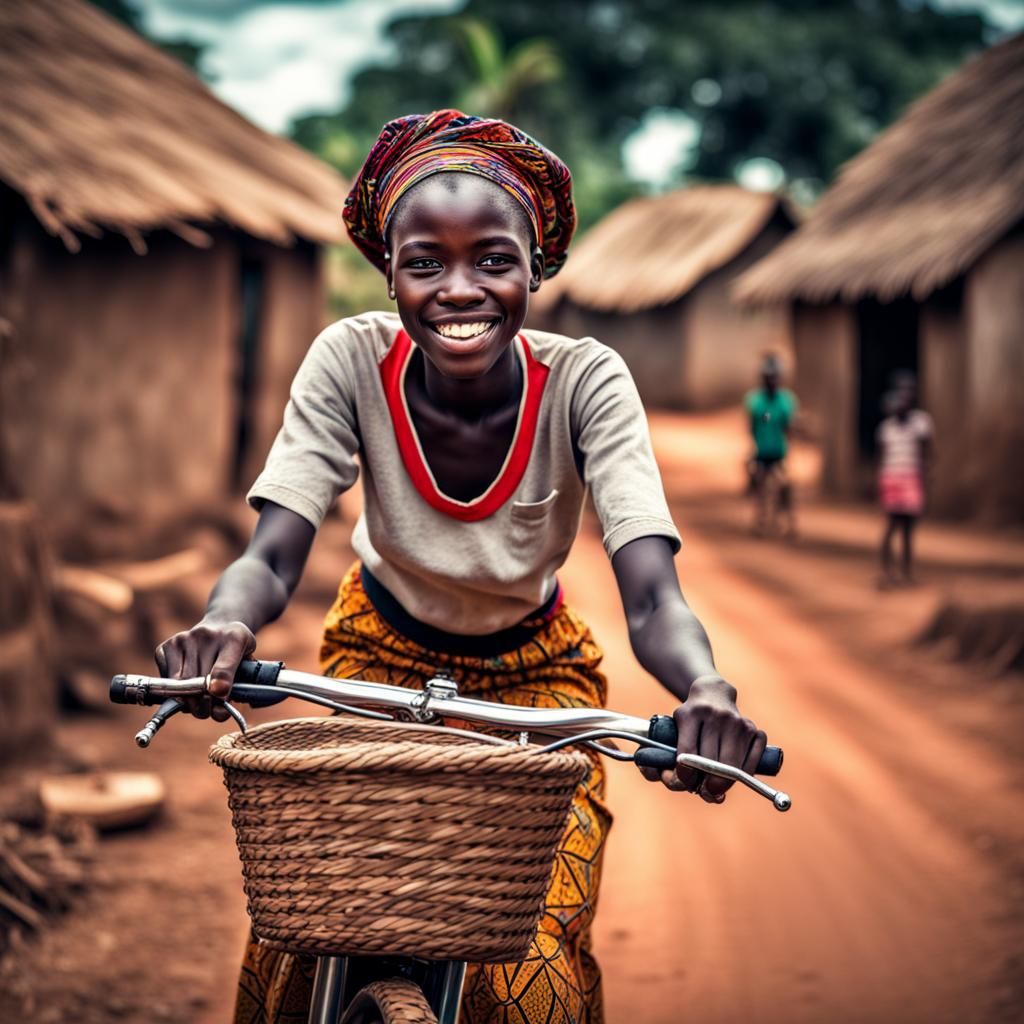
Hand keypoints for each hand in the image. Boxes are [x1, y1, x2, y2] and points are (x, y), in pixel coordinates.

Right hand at [154, 619, 255, 720]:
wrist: (220, 628)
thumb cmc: (235, 654)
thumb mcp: (248, 664)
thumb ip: (238, 687)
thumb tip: (218, 713)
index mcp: (235, 638)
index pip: (225, 666)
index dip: (221, 682)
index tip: (218, 694)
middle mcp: (207, 634)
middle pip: (198, 681)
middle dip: (204, 705)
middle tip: (208, 712)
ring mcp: (184, 639)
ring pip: (180, 685)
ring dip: (189, 702)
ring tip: (199, 703)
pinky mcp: (165, 646)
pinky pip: (166, 680)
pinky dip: (175, 691)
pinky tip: (187, 687)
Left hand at [639, 675, 765, 803]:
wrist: (713, 694)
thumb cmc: (692, 718)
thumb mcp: (679, 727)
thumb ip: (679, 755)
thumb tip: (681, 786)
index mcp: (691, 714)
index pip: (688, 752)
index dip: (686, 774)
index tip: (686, 782)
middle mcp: (716, 715)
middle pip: (711, 762)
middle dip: (706, 784)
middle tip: (703, 790)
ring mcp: (737, 722)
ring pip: (732, 766)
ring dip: (724, 784)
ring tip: (716, 788)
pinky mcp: (753, 728)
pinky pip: (752, 761)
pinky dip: (744, 775)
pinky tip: (734, 777)